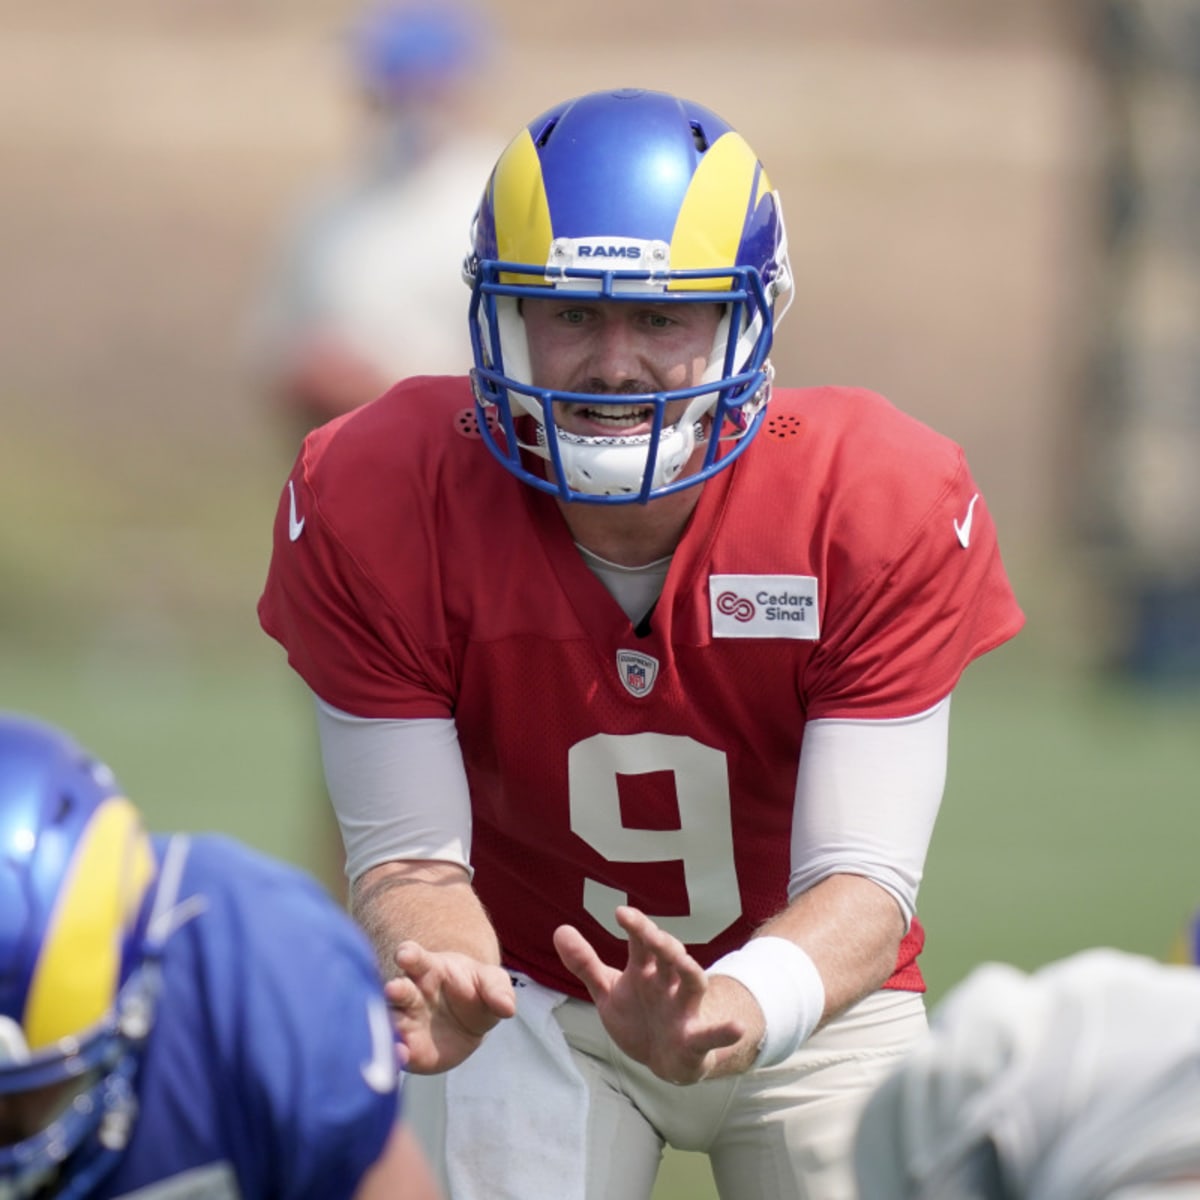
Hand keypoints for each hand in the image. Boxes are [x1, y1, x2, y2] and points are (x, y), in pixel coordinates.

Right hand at [384, 942, 515, 1073]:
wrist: (468, 1022)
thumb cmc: (475, 990)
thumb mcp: (491, 982)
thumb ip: (498, 991)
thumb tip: (507, 1007)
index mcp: (429, 968)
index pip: (415, 957)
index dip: (409, 954)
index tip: (405, 955)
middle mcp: (411, 993)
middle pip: (398, 988)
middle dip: (394, 989)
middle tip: (392, 990)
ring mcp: (406, 1020)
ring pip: (391, 1020)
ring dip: (388, 1024)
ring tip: (393, 1032)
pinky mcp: (406, 1047)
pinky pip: (397, 1049)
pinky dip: (395, 1053)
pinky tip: (400, 1056)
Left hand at [553, 906, 751, 1084]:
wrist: (663, 1059)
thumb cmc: (637, 1016)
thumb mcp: (607, 991)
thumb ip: (585, 963)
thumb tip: (559, 930)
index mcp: (647, 970)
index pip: (642, 942)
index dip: (636, 926)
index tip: (622, 913)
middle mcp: (668, 983)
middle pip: (669, 955)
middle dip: (661, 943)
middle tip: (650, 933)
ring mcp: (684, 1009)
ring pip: (692, 982)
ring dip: (690, 970)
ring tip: (685, 959)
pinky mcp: (696, 1040)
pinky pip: (712, 1034)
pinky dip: (724, 1032)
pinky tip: (735, 1029)